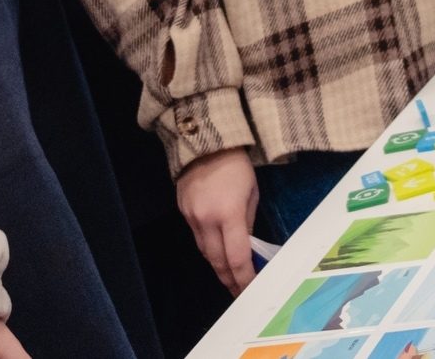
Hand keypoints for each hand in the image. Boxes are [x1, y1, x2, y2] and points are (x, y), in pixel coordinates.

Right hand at [176, 148, 259, 294]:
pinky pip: (197, 237)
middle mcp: (207, 219)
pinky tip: (217, 252)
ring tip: (230, 277)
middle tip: (240, 292)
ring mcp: (191, 216)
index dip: (244, 278)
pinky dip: (208, 248)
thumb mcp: (252, 193)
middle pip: (217, 261)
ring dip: (218, 267)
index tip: (251, 289)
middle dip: (229, 279)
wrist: (204, 142)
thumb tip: (247, 248)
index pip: (237, 257)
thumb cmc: (236, 166)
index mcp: (229, 213)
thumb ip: (248, 223)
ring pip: (205, 252)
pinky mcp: (182, 211)